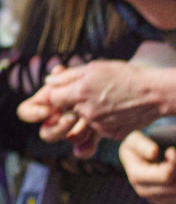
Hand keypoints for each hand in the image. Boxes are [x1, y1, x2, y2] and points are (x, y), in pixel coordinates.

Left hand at [21, 61, 171, 152]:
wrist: (154, 93)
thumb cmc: (124, 76)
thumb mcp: (94, 68)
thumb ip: (68, 76)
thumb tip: (49, 80)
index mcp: (80, 92)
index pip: (52, 99)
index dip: (55, 95)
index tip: (62, 92)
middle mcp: (87, 111)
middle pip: (65, 114)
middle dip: (68, 108)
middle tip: (81, 100)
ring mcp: (100, 125)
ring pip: (82, 123)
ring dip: (86, 115)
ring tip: (103, 103)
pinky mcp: (111, 135)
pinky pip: (98, 130)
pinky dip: (102, 122)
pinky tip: (114, 111)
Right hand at [121, 131, 175, 203]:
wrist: (136, 161)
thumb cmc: (138, 148)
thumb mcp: (135, 140)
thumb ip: (143, 145)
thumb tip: (154, 153)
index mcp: (136, 176)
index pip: (165, 176)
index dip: (174, 163)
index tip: (171, 151)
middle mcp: (144, 191)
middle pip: (174, 186)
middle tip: (173, 157)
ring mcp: (156, 200)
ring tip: (172, 165)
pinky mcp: (166, 203)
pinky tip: (173, 174)